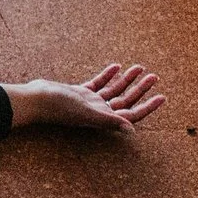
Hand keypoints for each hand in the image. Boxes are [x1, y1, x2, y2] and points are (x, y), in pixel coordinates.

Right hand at [8, 64, 165, 130]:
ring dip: (127, 80)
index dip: (148, 107)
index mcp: (103, 119)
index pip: (131, 115)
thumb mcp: (87, 112)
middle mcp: (98, 112)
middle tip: (154, 77)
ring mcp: (89, 102)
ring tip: (139, 68)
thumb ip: (110, 121)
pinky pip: (98, 84)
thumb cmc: (59, 108)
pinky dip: (108, 75)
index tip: (161, 97)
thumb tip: (132, 131)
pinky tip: (116, 66)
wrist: (36, 99)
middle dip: (140, 89)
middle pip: (125, 101)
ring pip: (113, 91)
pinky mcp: (79, 93)